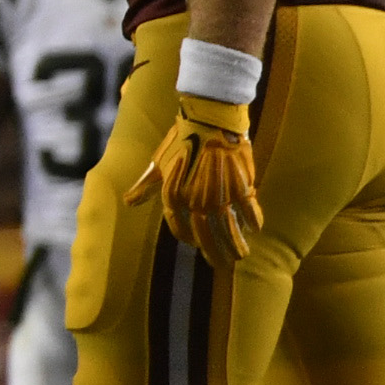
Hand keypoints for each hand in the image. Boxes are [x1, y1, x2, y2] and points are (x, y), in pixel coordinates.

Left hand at [127, 117, 259, 263]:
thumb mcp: (158, 164)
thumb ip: (145, 186)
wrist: (208, 120)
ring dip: (235, 245)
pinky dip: (253, 220)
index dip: (188, 238)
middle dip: (214, 252)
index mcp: (174, 196)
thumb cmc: (180, 141)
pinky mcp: (241, 186)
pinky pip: (249, 209)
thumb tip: (128, 202)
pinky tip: (256, 230)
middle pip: (206, 235)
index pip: (180, 228)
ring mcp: (220, 195)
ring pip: (229, 228)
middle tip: (222, 264)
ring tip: (241, 256)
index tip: (195, 245)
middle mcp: (196, 200)